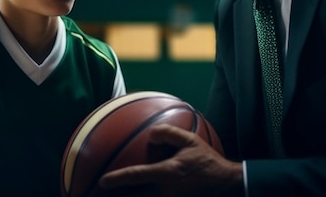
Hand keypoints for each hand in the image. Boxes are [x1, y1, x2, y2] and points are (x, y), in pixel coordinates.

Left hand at [99, 123, 243, 196]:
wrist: (225, 183)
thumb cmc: (207, 160)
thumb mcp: (191, 141)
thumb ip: (170, 134)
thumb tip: (151, 133)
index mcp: (167, 173)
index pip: (137, 176)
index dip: (118, 179)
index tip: (103, 182)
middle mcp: (166, 191)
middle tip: (100, 196)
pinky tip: (138, 195)